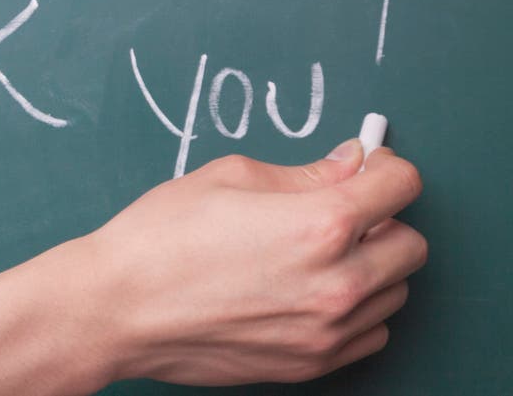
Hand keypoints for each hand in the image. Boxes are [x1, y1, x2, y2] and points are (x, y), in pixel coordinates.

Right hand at [74, 140, 426, 385]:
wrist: (117, 307)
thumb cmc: (159, 239)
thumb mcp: (228, 178)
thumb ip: (304, 173)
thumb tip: (349, 165)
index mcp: (321, 223)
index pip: (401, 186)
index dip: (384, 170)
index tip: (366, 170)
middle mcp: (338, 281)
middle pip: (411, 243)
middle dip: (382, 221)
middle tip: (338, 213)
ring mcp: (328, 329)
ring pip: (395, 291)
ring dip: (370, 268)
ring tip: (316, 258)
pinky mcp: (312, 363)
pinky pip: (371, 334)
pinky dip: (355, 312)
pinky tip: (309, 294)